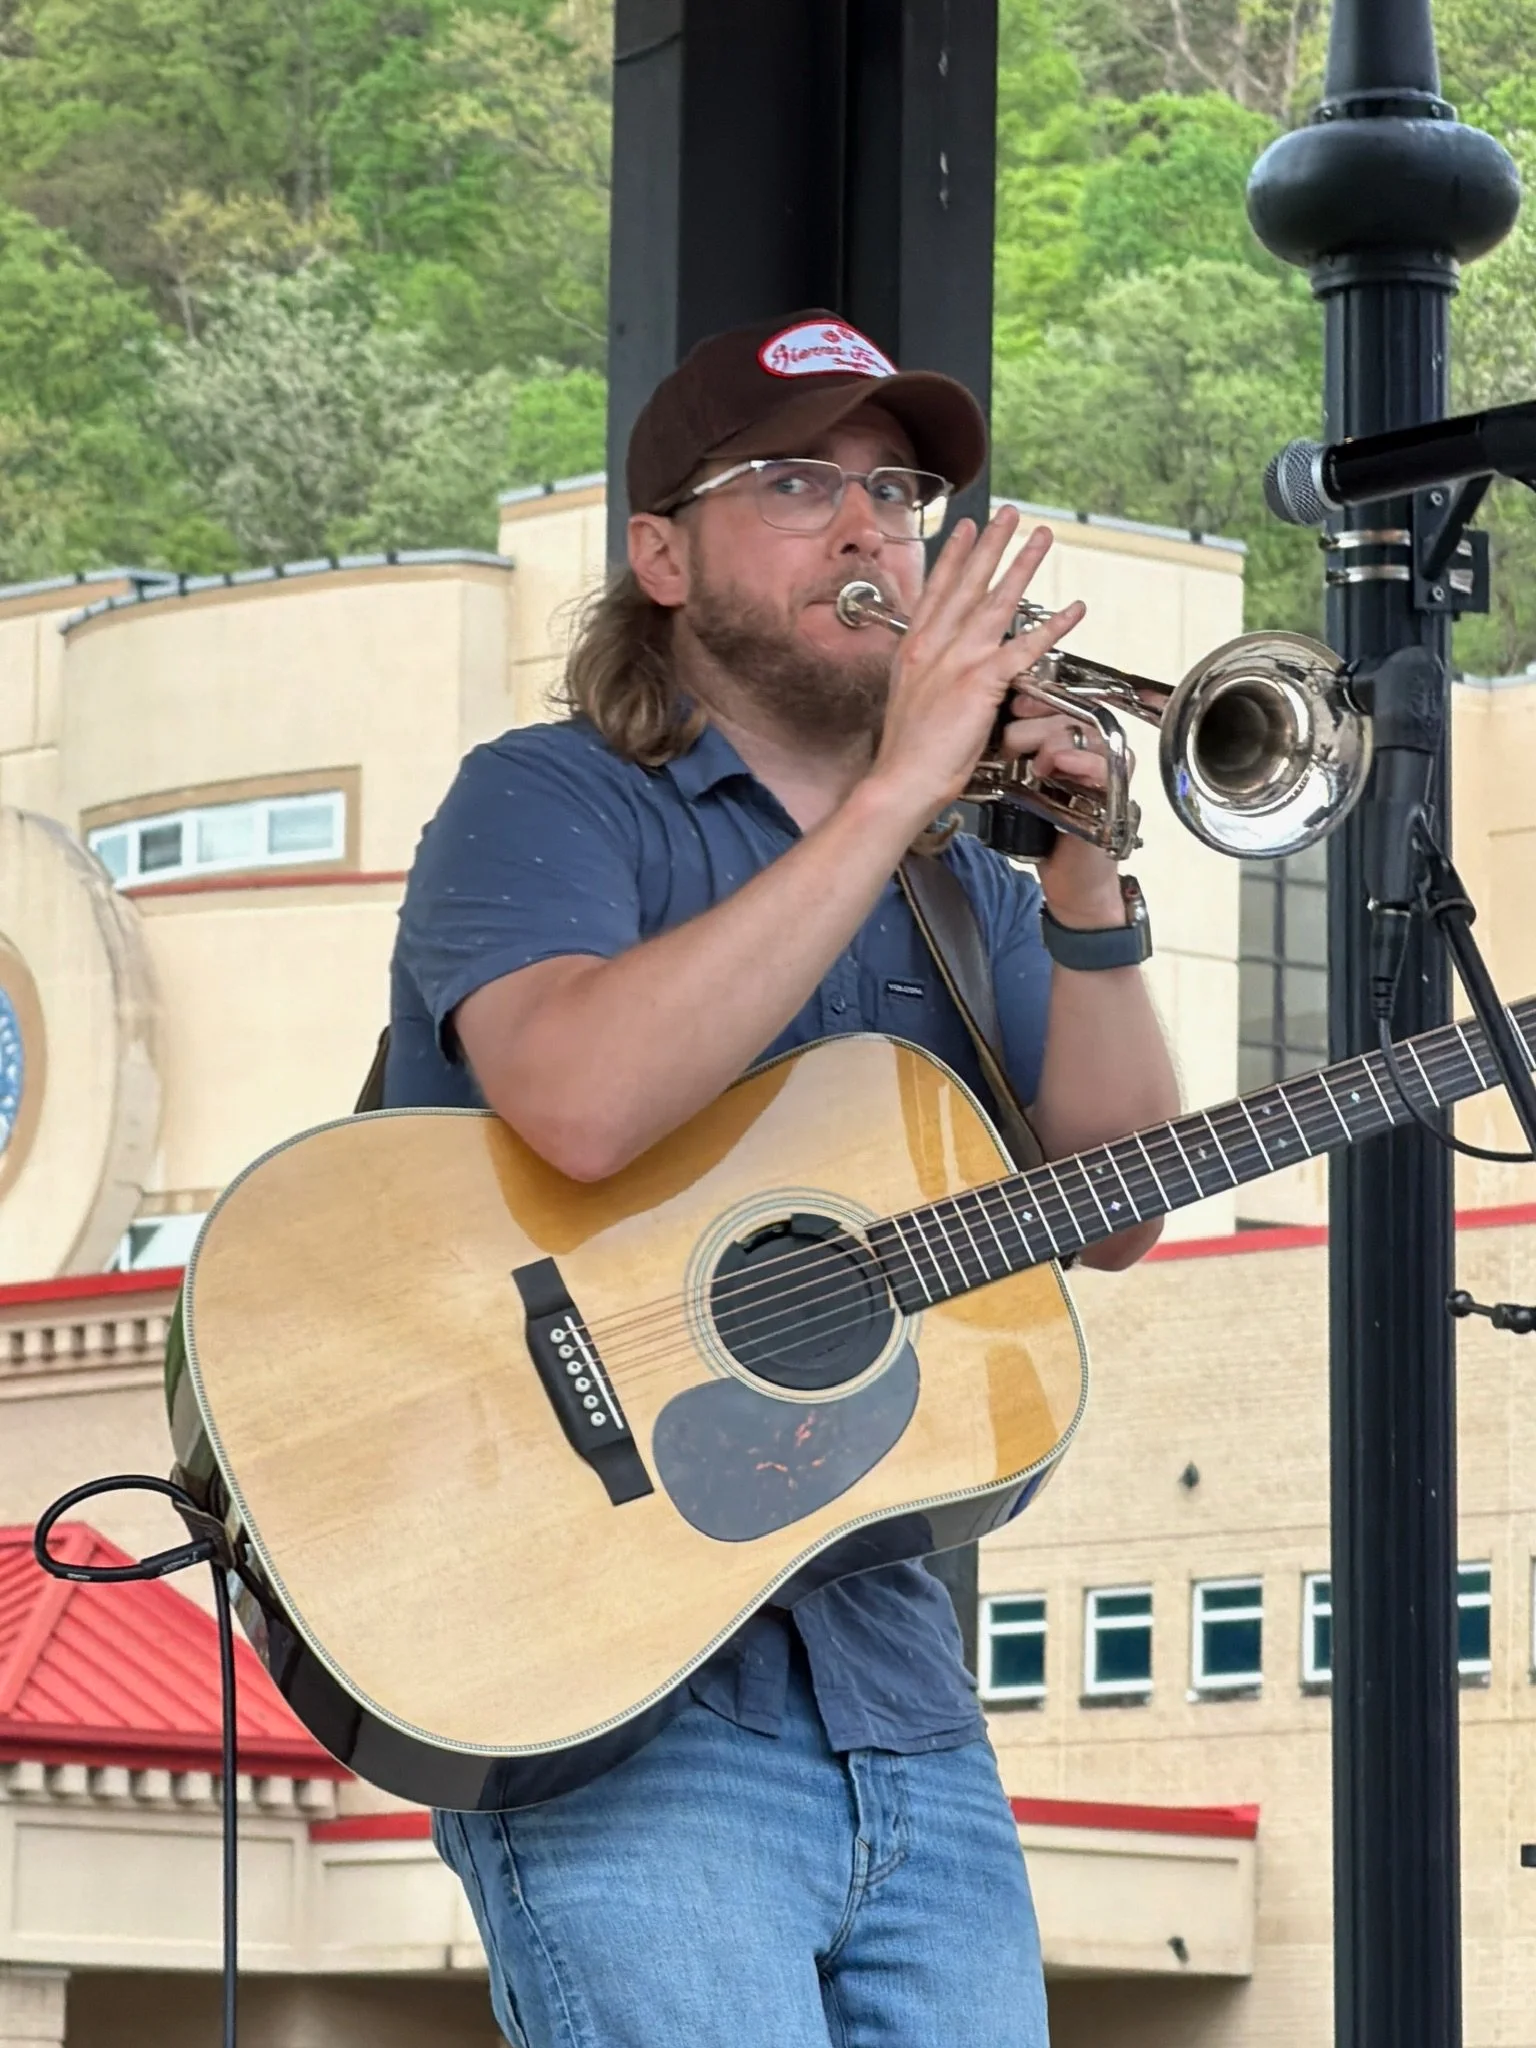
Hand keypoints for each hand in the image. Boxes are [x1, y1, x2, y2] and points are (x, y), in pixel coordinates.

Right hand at [863, 511, 1083, 828]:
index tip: (966, 530)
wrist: (901, 778)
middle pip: (967, 583)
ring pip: (996, 602)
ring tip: (1040, 538)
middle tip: (1009, 514)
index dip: (953, 557)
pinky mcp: (980, 681)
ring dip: (1022, 565)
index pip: (937, 591)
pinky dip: (1052, 628)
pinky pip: (1024, 648)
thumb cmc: (906, 752)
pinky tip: (1073, 611)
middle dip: (990, 544)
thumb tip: (941, 667)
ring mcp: (957, 660)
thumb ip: (927, 675)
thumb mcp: (908, 699)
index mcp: (915, 649)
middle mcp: (934, 646)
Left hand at [999, 699, 1131, 927]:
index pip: (1061, 699)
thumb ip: (1016, 750)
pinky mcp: (1117, 789)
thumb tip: (989, 721)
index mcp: (1076, 738)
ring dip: (1051, 742)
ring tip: (1035, 765)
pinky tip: (1057, 765)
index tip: (1012, 702)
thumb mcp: (1022, 782)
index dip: (1037, 696)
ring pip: (1084, 732)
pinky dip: (1079, 761)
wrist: (1069, 877)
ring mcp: (1110, 766)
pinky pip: (1104, 763)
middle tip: (1012, 744)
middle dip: (1034, 723)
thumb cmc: (1047, 830)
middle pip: (1070, 710)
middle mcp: (1097, 746)